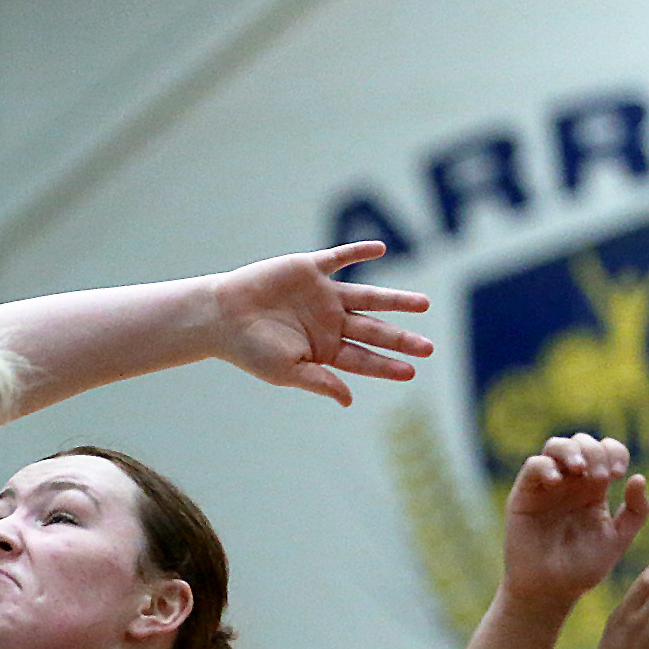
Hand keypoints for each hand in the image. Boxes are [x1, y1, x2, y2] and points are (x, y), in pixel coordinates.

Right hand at [208, 241, 431, 404]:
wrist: (219, 316)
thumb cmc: (248, 349)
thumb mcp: (285, 371)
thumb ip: (319, 381)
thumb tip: (349, 400)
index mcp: (324, 349)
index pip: (363, 359)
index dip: (386, 365)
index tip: (410, 371)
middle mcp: (329, 322)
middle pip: (373, 330)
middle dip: (400, 339)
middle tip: (428, 347)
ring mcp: (322, 295)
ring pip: (368, 297)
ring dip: (396, 300)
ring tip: (423, 303)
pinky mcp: (309, 270)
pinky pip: (340, 259)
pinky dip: (359, 252)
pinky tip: (381, 249)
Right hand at [500, 434, 648, 611]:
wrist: (551, 589)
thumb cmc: (583, 568)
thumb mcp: (618, 539)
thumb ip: (635, 511)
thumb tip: (638, 478)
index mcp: (594, 490)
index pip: (606, 451)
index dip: (615, 452)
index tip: (618, 474)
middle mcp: (570, 483)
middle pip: (582, 442)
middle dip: (595, 452)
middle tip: (602, 477)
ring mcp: (546, 487)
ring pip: (555, 446)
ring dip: (571, 450)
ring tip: (580, 469)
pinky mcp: (524, 495)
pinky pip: (533, 467)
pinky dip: (546, 466)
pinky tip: (559, 482)